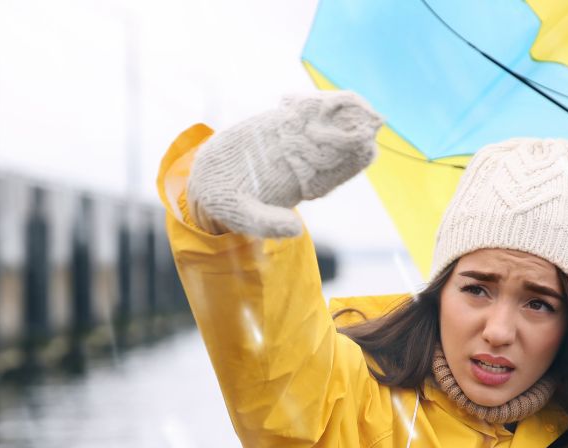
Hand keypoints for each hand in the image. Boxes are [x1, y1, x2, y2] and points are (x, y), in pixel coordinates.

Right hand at [186, 90, 381, 237]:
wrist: (204, 181)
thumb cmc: (227, 205)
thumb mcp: (245, 217)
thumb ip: (268, 223)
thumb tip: (296, 230)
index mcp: (300, 184)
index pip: (335, 170)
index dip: (351, 157)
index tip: (360, 143)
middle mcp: (300, 162)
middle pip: (336, 145)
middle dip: (351, 129)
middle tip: (363, 115)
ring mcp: (288, 141)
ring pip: (322, 124)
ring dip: (337, 111)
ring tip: (349, 99)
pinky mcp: (274, 124)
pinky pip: (300, 112)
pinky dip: (311, 103)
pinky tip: (322, 95)